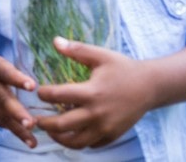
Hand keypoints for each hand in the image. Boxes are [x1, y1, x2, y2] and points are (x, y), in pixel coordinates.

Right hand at [0, 10, 37, 146]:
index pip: (5, 72)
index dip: (18, 78)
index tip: (32, 85)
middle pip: (5, 99)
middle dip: (18, 112)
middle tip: (33, 122)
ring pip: (3, 115)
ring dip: (18, 127)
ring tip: (34, 141)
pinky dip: (10, 129)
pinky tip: (24, 137)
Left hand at [34, 37, 148, 148]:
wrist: (151, 87)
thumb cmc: (123, 69)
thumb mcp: (100, 55)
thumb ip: (76, 49)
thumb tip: (55, 40)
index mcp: (92, 92)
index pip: (58, 96)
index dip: (43, 93)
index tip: (38, 91)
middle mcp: (97, 114)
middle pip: (62, 125)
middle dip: (44, 123)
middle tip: (35, 118)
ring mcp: (105, 128)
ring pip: (75, 142)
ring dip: (58, 138)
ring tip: (50, 130)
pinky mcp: (112, 136)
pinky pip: (90, 145)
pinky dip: (77, 141)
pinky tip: (70, 132)